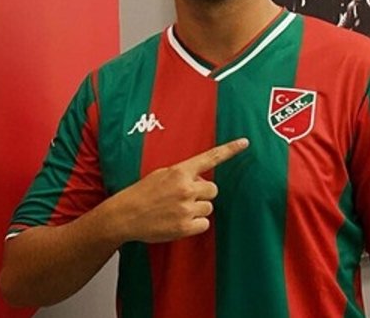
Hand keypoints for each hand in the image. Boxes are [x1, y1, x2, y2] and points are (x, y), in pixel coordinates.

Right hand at [103, 138, 248, 243]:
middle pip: (213, 190)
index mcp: (179, 171)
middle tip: (185, 198)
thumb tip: (201, 181)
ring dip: (197, 209)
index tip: (245, 142)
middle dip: (203, 194)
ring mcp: (186, 208)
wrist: (124, 215)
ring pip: (208, 208)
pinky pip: (204, 224)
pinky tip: (179, 222)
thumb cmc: (141, 193)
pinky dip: (195, 225)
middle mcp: (185, 188)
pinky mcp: (185, 227)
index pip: (209, 158)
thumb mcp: (160, 174)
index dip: (229, 150)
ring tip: (177, 211)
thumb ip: (182, 175)